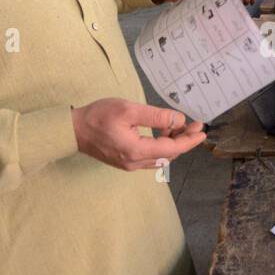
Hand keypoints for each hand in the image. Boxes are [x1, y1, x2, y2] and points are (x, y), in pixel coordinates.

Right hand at [71, 99, 206, 169]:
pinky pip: (150, 156)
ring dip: (172, 142)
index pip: (172, 148)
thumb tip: (178, 120)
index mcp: (138, 151)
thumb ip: (156, 116)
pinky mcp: (125, 161)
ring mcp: (130, 164)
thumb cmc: (98, 116)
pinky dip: (161, 145)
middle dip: (184, 140)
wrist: (72, 130)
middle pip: (169, 154)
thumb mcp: (129, 110)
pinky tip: (161, 131)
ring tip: (178, 125)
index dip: (189, 140)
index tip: (202, 132)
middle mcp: (136, 162)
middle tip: (194, 125)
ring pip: (160, 157)